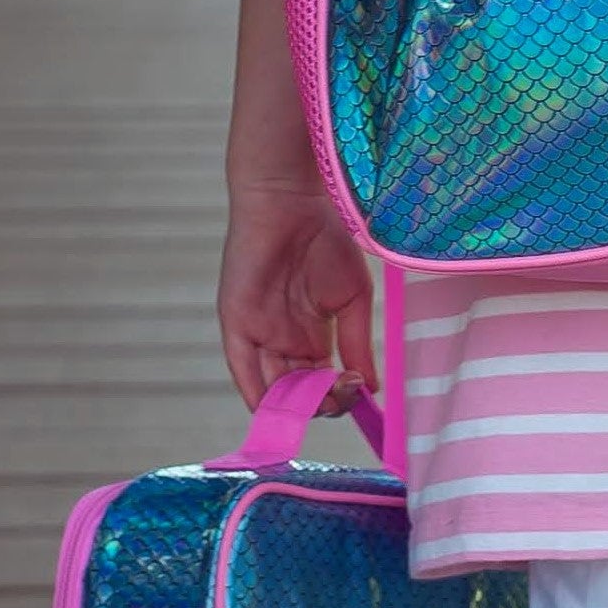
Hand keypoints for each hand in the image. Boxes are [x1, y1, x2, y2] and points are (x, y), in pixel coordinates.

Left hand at [215, 180, 377, 415]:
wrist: (293, 200)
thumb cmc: (327, 239)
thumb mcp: (352, 298)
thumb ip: (357, 343)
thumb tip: (371, 389)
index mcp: (311, 334)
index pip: (321, 383)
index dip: (339, 395)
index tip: (361, 395)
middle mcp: (283, 340)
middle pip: (298, 392)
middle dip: (322, 403)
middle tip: (344, 394)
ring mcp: (259, 334)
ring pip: (273, 388)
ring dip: (297, 404)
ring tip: (323, 397)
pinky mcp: (236, 324)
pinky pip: (244, 371)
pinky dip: (260, 395)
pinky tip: (280, 406)